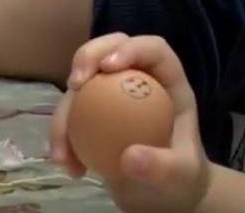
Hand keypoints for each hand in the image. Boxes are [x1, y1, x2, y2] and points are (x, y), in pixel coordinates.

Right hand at [50, 34, 209, 212]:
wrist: (164, 196)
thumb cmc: (182, 178)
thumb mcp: (182, 175)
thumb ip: (163, 166)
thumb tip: (129, 157)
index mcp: (167, 82)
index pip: (152, 50)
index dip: (130, 48)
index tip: (108, 67)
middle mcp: (136, 80)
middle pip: (109, 50)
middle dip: (87, 56)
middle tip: (74, 84)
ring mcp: (110, 95)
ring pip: (81, 82)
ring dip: (64, 110)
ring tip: (62, 150)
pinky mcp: (90, 114)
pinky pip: (69, 114)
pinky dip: (61, 135)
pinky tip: (64, 162)